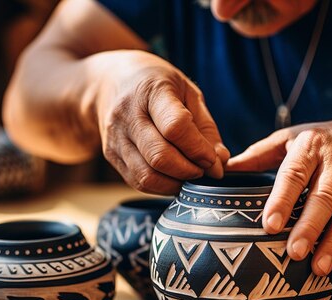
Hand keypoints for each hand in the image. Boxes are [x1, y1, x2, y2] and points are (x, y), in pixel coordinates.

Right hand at [95, 50, 229, 193]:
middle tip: (204, 170)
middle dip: (189, 171)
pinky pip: (138, 181)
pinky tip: (174, 177)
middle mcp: (128, 114)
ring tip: (190, 175)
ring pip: (147, 175)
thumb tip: (220, 162)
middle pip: (160, 156)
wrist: (112, 81)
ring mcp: (115, 137)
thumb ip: (206, 129)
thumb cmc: (158, 86)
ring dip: (176, 183)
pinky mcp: (111, 155)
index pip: (175, 127)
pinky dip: (162, 186)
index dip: (198, 149)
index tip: (213, 160)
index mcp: (151, 91)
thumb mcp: (188, 94)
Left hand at [227, 121, 331, 275]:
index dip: (282, 199)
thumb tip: (220, 169)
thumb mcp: (291, 138)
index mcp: (311, 145)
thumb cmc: (321, 142)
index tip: (270, 225)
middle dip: (311, 227)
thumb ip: (258, 155)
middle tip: (295, 253)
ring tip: (318, 269)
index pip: (295, 173)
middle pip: (325, 197)